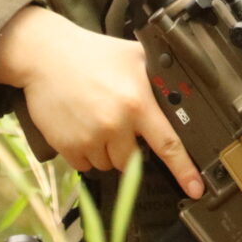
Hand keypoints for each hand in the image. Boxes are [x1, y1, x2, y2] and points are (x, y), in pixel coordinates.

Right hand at [0, 8, 203, 197]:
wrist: (45, 56)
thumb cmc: (91, 53)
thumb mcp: (133, 55)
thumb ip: (157, 74)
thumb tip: (180, 87)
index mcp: (136, 103)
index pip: (168, 144)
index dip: (184, 170)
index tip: (196, 188)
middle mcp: (115, 125)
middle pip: (133, 160)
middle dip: (129, 146)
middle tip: (118, 121)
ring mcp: (89, 138)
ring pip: (108, 164)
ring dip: (106, 150)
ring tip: (96, 119)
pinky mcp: (67, 146)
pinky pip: (85, 165)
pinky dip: (86, 152)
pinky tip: (82, 127)